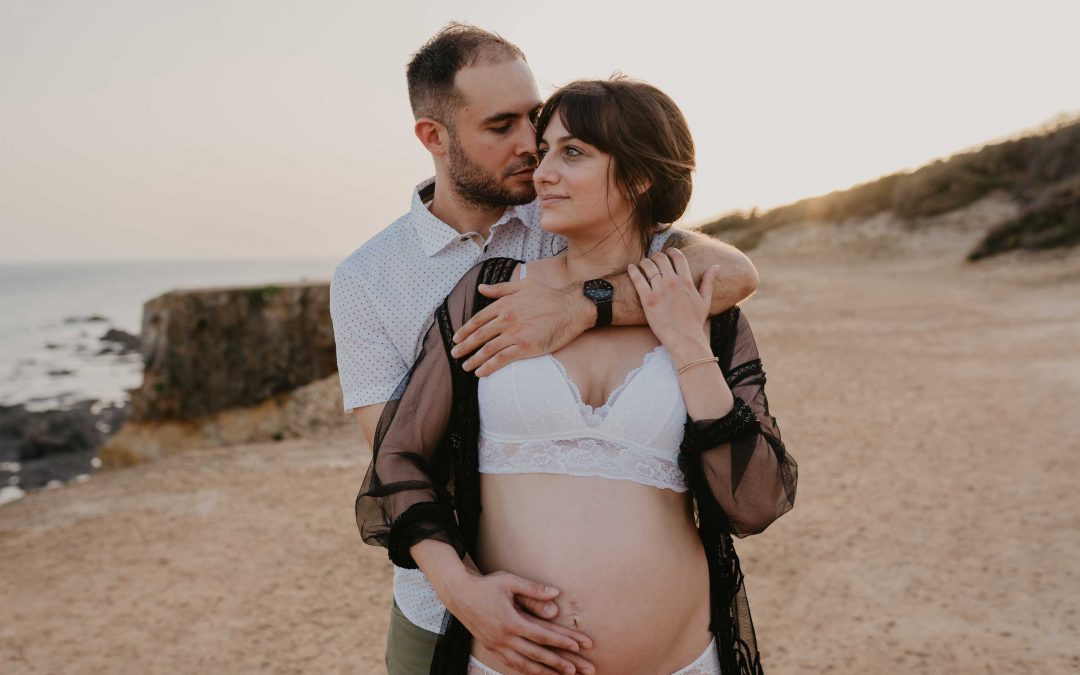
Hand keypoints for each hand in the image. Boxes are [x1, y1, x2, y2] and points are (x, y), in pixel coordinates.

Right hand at [445, 571, 594, 674]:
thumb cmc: (486, 585)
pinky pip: (511, 663)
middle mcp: (503, 637)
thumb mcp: (510, 582)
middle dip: (557, 662)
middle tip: (575, 669)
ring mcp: (496, 645)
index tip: (577, 646)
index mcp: (510, 621)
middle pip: (535, 654)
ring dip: (542, 671)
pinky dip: (525, 670)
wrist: (459, 594)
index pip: (541, 635)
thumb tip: (556, 593)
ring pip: (523, 664)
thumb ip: (533, 589)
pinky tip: (535, 673)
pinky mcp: (491, 647)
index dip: (560, 641)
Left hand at [450, 278, 590, 376]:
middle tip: (454, 355)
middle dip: (464, 346)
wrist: (572, 308)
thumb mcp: (524, 285)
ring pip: (487, 349)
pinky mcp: (525, 348)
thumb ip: (501, 288)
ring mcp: (515, 334)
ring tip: (465, 367)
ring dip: (473, 359)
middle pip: (478, 336)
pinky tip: (480, 372)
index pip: (478, 319)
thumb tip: (481, 288)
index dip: (465, 330)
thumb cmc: (549, 296)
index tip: (456, 338)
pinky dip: (488, 366)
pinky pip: (501, 359)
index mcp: (504, 304)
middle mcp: (506, 319)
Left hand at [627, 250, 716, 357]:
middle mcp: (673, 283)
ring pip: (648, 266)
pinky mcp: (648, 300)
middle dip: (656, 256)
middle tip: (653, 259)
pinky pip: (638, 279)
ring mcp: (659, 290)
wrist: (684, 339)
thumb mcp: (705, 301)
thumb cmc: (695, 322)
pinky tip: (631, 268)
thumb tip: (716, 266)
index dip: (672, 251)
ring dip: (644, 262)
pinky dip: (633, 271)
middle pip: (661, 259)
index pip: (678, 257)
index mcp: (686, 281)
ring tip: (642, 264)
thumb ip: (709, 282)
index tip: (667, 252)